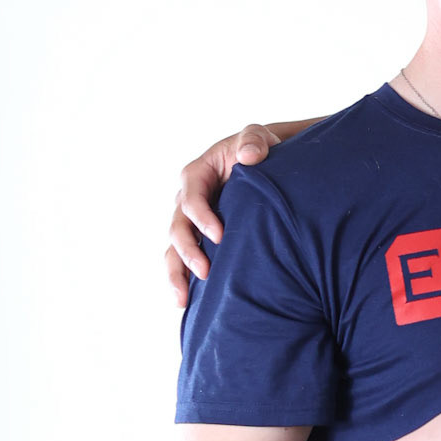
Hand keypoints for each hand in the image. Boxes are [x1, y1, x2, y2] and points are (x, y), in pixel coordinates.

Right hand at [165, 123, 281, 303]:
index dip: (201, 217)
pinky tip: (187, 302)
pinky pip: (186, 259)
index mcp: (197, 175)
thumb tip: (250, 156)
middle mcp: (188, 199)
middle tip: (205, 272)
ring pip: (174, 249)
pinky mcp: (200, 238)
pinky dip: (184, 279)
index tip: (220, 236)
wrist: (266, 166)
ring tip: (182, 299)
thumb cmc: (260, 150)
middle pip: (177, 227)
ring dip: (177, 273)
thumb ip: (255, 141)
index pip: (191, 198)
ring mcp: (191, 221)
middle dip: (188, 252)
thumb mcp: (258, 138)